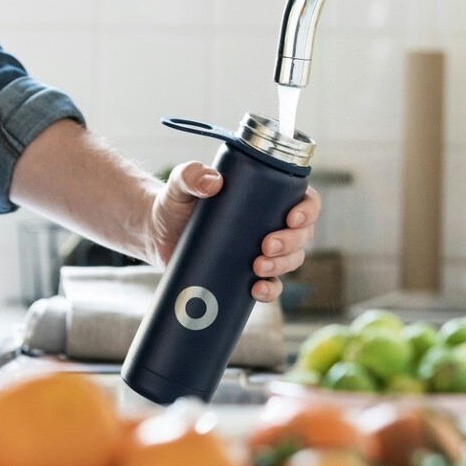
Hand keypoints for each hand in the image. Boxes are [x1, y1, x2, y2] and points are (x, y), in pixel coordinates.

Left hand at [144, 161, 321, 302]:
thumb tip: (212, 182)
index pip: (304, 199)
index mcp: (268, 196)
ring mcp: (262, 251)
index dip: (308, 210)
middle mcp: (271, 223)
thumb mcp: (180, 184)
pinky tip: (256, 290)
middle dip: (291, 242)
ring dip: (283, 265)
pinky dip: (270, 291)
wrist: (157, 234)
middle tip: (266, 245)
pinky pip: (271, 286)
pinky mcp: (247, 274)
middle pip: (302, 235)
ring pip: (292, 260)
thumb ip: (190, 175)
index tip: (292, 218)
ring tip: (257, 267)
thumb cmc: (174, 203)